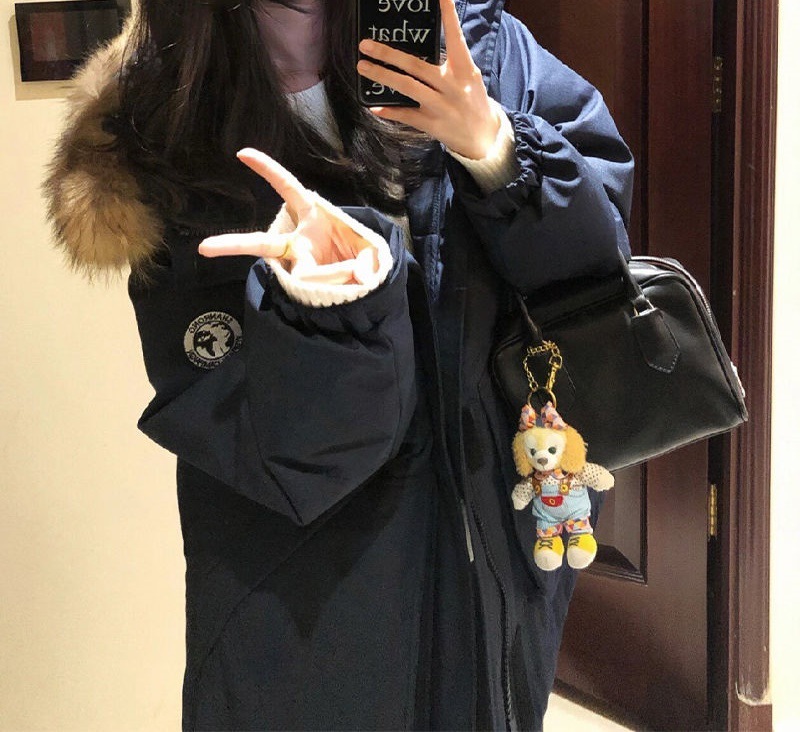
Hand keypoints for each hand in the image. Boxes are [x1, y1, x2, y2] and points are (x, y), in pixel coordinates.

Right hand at [198, 149, 379, 285]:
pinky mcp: (306, 285)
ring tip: (350, 274)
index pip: (287, 188)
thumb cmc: (357, 250)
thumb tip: (350, 275)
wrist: (366, 275)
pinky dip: (334, 285)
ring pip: (300, 274)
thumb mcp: (363, 247)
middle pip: (262, 244)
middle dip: (233, 246)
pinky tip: (348, 284)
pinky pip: (314, 287)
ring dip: (327, 275)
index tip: (243, 154)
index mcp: (311, 216)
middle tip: (204, 248)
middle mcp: (298, 240)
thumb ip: (357, 261)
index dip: (268, 170)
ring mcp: (299, 266)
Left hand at [357, 0, 500, 159]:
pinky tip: (374, 107)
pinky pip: (407, 115)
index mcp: (464, 69)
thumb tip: (422, 48)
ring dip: (382, 75)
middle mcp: (452, 86)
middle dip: (388, 54)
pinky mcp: (433, 124)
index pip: (456, 38)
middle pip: (416, 65)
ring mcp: (441, 106)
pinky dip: (390, 111)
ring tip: (363, 67)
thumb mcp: (469, 78)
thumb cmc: (473, 102)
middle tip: (366, 45)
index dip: (448, 15)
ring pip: (407, 87)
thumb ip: (451, 63)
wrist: (484, 138)